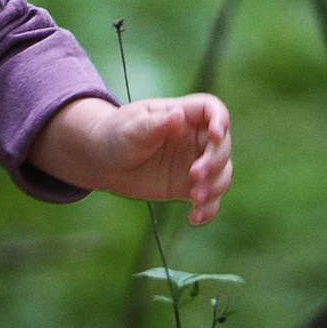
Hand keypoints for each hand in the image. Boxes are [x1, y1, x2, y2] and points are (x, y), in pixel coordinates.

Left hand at [29, 93, 231, 224]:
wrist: (103, 163)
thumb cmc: (117, 135)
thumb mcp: (132, 127)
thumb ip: (156, 124)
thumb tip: (177, 116)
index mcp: (183, 114)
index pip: (211, 110)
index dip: (220, 120)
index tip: (215, 134)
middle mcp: (194, 138)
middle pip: (222, 146)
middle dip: (214, 162)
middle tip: (194, 177)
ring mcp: (194, 163)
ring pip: (222, 173)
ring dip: (215, 187)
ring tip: (194, 200)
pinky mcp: (189, 187)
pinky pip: (210, 199)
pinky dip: (208, 209)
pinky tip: (194, 217)